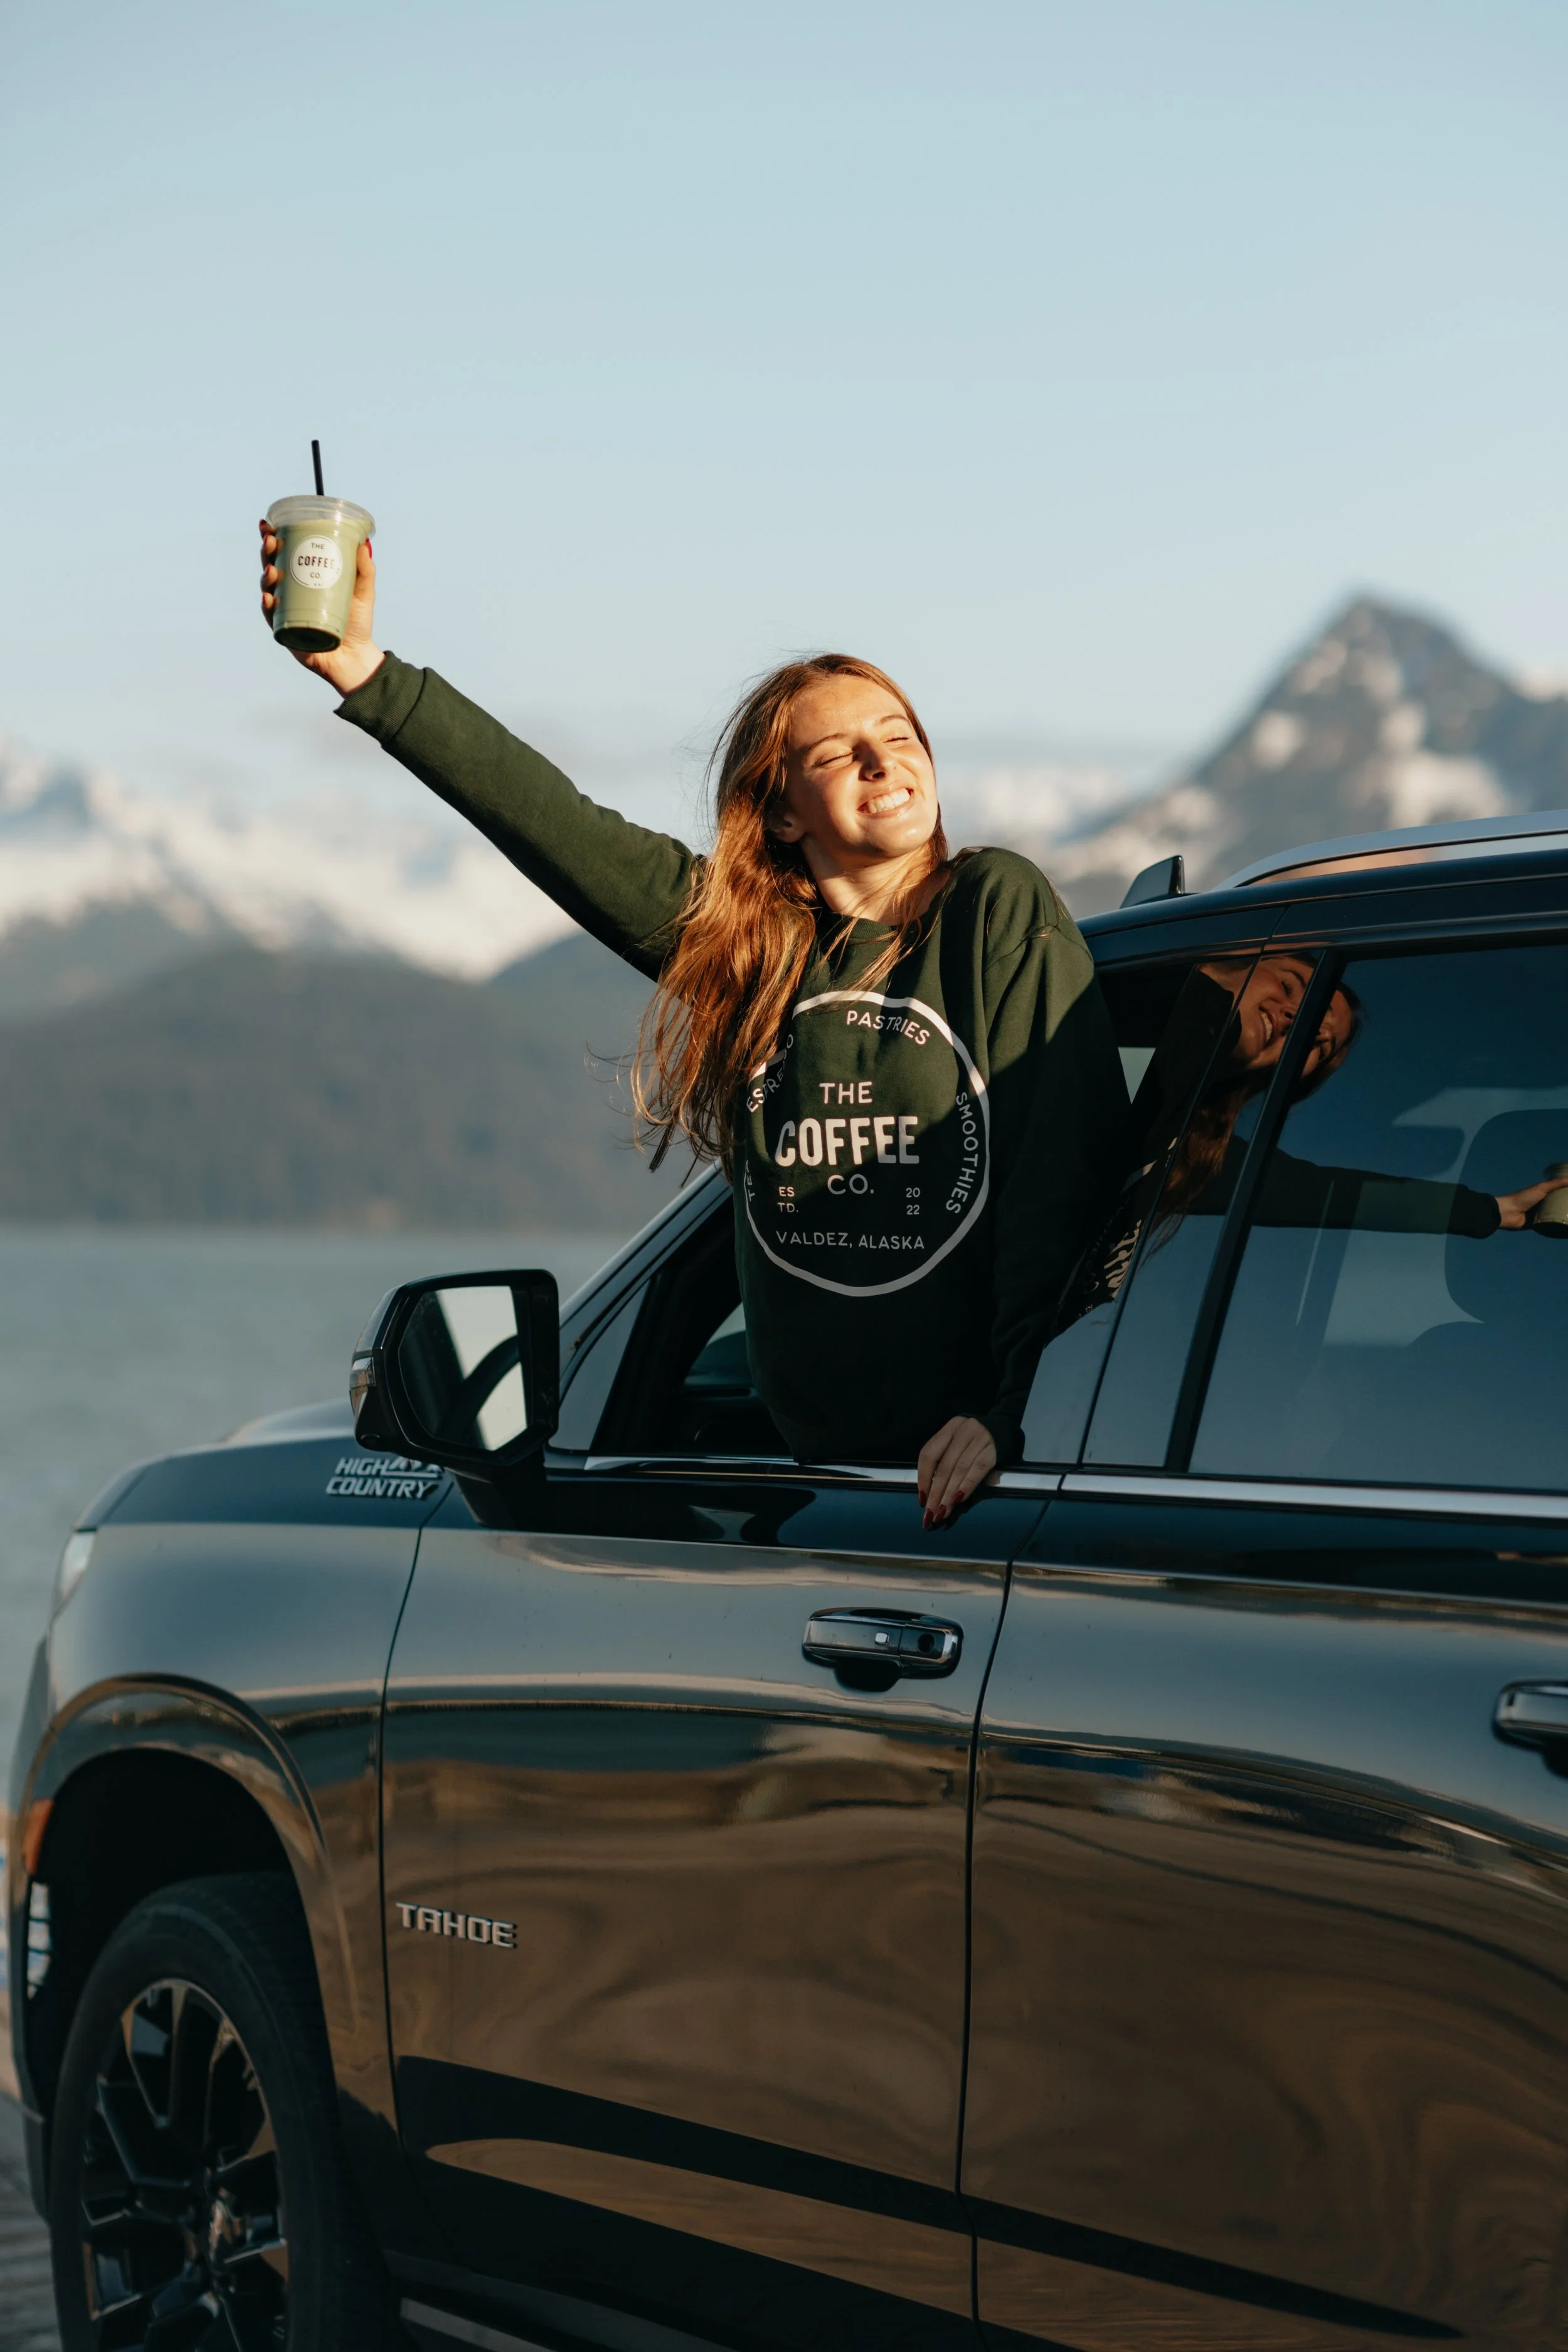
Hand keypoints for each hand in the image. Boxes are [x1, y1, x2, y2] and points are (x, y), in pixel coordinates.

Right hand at [258, 520, 383, 696]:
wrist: (355, 656)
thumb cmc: (357, 622)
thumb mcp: (363, 592)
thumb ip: (365, 569)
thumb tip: (365, 543)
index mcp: (304, 578)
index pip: (285, 553)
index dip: (273, 538)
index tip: (269, 525)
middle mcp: (291, 592)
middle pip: (271, 565)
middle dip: (267, 551)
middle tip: (271, 540)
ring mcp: (286, 611)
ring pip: (268, 588)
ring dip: (265, 576)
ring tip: (272, 569)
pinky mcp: (285, 631)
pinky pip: (271, 617)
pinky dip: (268, 606)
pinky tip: (269, 597)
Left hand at [917, 1416, 997, 1527]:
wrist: (1006, 1428)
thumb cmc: (975, 1440)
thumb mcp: (957, 1442)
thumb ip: (945, 1460)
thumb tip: (930, 1494)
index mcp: (950, 1428)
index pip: (929, 1454)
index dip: (923, 1478)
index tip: (922, 1499)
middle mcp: (963, 1430)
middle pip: (944, 1466)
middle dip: (936, 1493)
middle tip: (931, 1513)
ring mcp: (980, 1438)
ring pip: (960, 1470)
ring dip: (949, 1494)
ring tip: (943, 1512)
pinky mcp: (993, 1450)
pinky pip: (978, 1470)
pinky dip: (967, 1486)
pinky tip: (959, 1500)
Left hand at [1496, 1176, 1561, 1229]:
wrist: (1507, 1213)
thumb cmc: (1523, 1197)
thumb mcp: (1541, 1188)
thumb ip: (1556, 1183)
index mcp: (1543, 1193)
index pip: (1558, 1193)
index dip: (1567, 1194)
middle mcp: (1542, 1203)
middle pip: (1558, 1205)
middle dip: (1567, 1207)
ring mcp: (1539, 1214)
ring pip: (1554, 1216)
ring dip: (1563, 1218)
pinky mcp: (1537, 1224)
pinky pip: (1548, 1226)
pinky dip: (1556, 1226)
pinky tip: (1566, 1228)